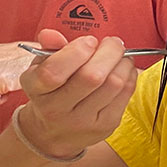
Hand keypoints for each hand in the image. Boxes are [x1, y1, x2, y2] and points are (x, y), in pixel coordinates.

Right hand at [14, 29, 137, 157]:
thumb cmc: (50, 91)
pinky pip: (125, 94)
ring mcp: (82, 121)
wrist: (54, 132)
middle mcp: (56, 110)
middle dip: (109, 51)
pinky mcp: (105, 126)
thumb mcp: (41, 68)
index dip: (76, 51)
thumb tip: (50, 34)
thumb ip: (49, 48)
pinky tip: (124, 68)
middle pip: (91, 77)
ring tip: (120, 54)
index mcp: (36, 90)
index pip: (53, 72)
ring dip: (123, 62)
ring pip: (113, 84)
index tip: (89, 41)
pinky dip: (129, 75)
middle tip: (112, 42)